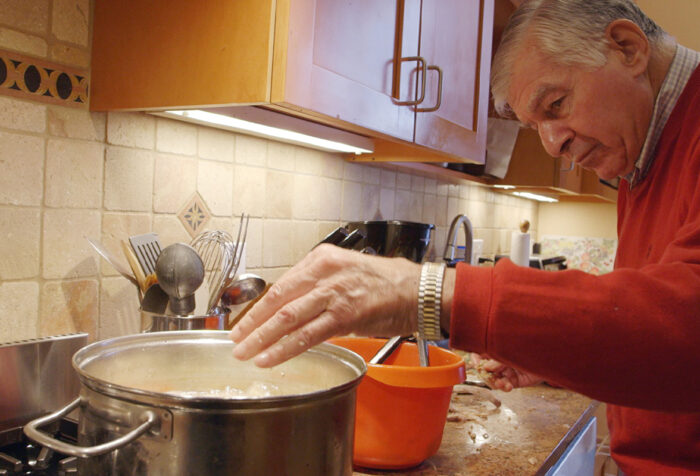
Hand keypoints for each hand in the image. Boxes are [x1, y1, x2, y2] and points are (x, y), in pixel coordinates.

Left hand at [230, 244, 420, 366]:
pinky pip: (306, 335)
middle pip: (277, 299)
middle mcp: (323, 272)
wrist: (417, 290)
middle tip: (234, 339)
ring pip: (286, 317)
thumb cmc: (385, 282)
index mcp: (321, 258)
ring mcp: (333, 293)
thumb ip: (317, 286)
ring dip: (261, 338)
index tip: (244, 321)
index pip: (280, 284)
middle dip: (251, 323)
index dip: (258, 307)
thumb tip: (293, 308)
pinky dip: (284, 349)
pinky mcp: (344, 316)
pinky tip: (269, 358)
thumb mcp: (344, 271)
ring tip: (245, 352)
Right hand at [467, 353, 543, 390]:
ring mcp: (507, 371)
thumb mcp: (512, 351)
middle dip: (487, 375)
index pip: (480, 353)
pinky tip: (508, 386)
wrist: (551, 355)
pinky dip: (505, 387)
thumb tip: (485, 367)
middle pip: (485, 369)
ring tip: (501, 384)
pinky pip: (505, 386)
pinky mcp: (515, 380)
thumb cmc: (531, 346)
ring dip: (495, 383)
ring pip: (494, 379)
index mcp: (497, 349)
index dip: (475, 359)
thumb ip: (498, 360)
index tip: (476, 364)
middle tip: (490, 377)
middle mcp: (500, 360)